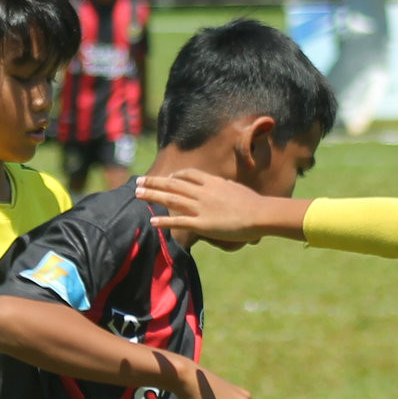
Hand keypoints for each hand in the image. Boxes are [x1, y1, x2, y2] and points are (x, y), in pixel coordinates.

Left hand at [135, 169, 289, 241]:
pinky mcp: (202, 223)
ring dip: (152, 195)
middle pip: (173, 183)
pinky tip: (152, 220)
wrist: (259, 214)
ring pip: (171, 198)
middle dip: (155, 182)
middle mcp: (203, 192)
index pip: (189, 174)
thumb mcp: (237, 190)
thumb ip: (226, 187)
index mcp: (212, 182)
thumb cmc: (253, 204)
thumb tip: (224, 186)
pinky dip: (164, 220)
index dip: (175, 175)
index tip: (167, 176)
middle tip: (139, 181)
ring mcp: (201, 207)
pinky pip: (179, 221)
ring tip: (137, 193)